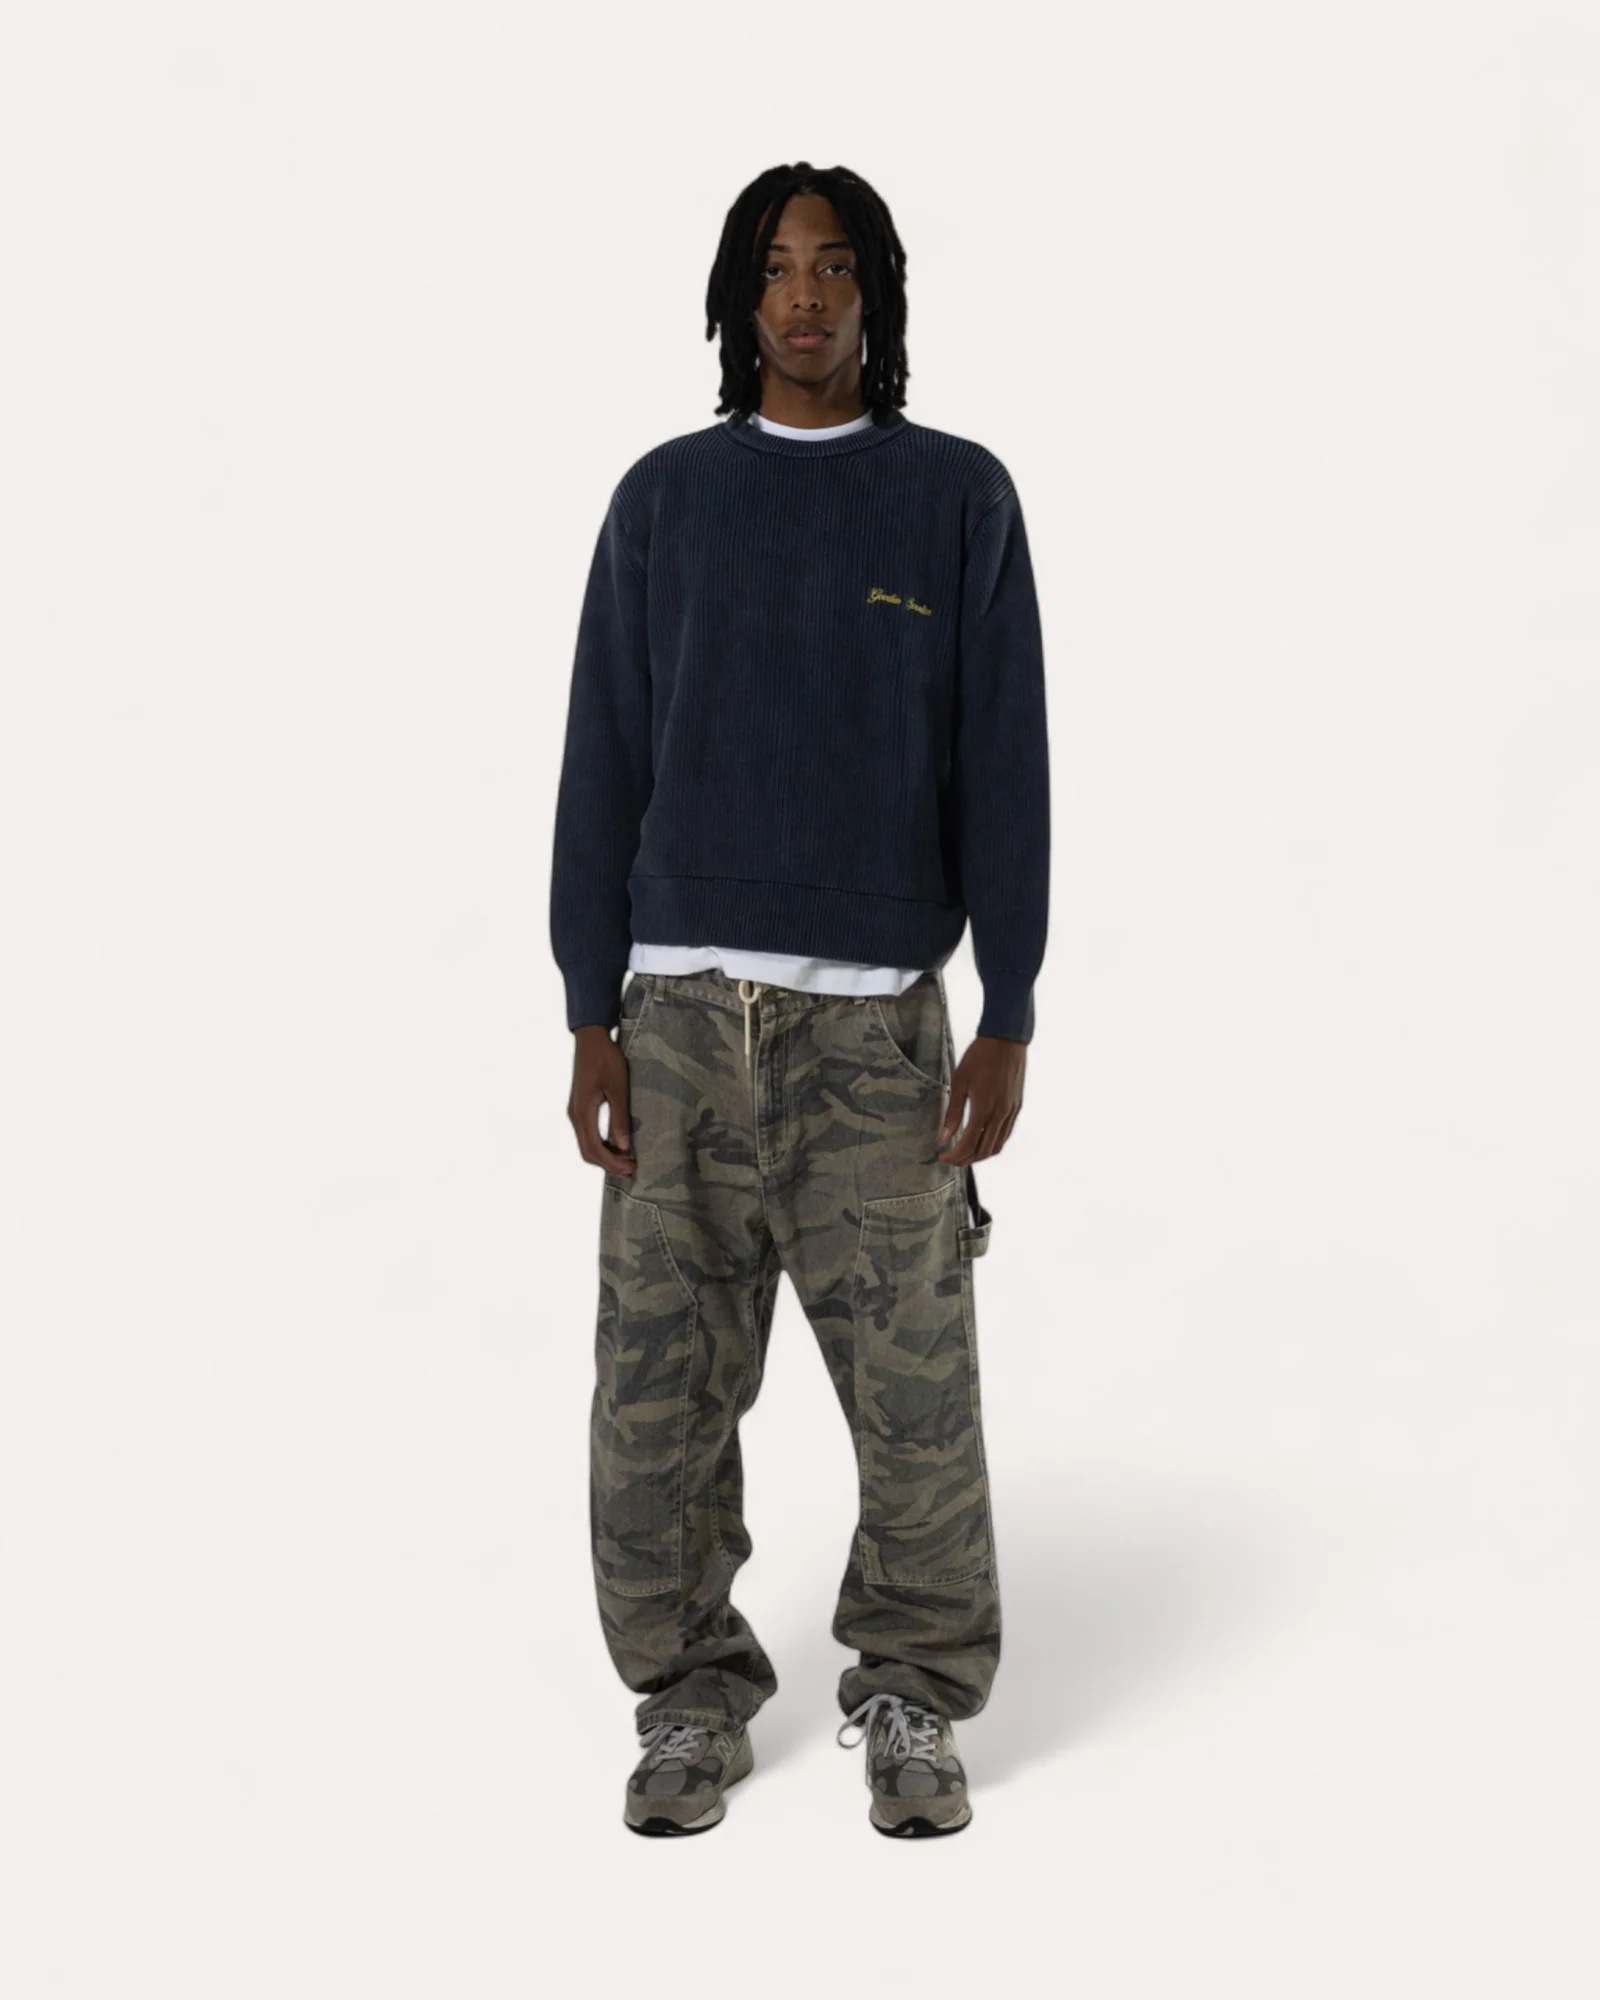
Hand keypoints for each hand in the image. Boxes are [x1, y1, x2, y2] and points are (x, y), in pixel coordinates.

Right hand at [567, 1024, 636, 1173]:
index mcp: (582, 1111)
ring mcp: (575, 1112)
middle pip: (587, 1152)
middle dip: (608, 1164)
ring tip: (627, 1160)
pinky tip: (617, 1145)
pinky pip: (588, 1135)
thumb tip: (624, 1146)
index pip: (594, 1148)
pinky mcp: (579, 1108)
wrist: (591, 1040)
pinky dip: (601, 1145)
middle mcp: (575, 1115)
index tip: (631, 1167)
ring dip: (605, 1156)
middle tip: (631, 1169)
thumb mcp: (618, 1088)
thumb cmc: (606, 1059)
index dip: (612, 1162)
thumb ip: (620, 1117)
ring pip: (586, 1145)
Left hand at [938, 1035, 1025, 1165]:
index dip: (955, 1156)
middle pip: (984, 1150)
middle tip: (952, 1159)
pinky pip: (1006, 1133)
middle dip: (966, 1160)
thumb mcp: (959, 1082)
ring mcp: (1011, 1111)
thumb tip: (944, 1136)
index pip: (968, 1144)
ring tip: (966, 1153)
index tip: (943, 1157)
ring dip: (981, 1154)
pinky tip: (983, 1139)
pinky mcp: (1017, 1106)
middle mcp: (1001, 1114)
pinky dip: (993, 1143)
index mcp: (984, 1109)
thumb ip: (952, 1112)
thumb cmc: (980, 1057)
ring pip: (998, 1145)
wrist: (1006, 1040)